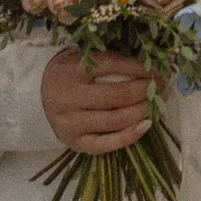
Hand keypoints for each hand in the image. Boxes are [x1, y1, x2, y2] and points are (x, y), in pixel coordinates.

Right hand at [39, 50, 155, 153]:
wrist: (37, 97)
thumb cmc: (70, 73)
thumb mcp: (82, 57)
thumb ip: (110, 58)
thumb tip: (152, 61)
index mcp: (71, 69)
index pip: (112, 64)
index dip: (139, 67)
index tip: (158, 69)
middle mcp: (68, 96)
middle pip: (117, 95)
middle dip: (146, 91)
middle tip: (162, 87)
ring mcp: (70, 122)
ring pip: (115, 120)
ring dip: (143, 111)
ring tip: (158, 103)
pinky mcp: (74, 142)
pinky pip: (106, 143)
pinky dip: (129, 136)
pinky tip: (146, 124)